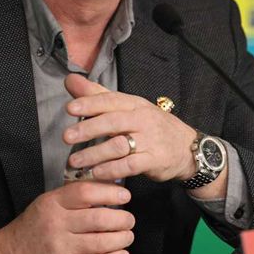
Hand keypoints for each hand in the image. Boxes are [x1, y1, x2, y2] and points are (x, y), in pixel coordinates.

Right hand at [0, 181, 133, 253]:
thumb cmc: (33, 226)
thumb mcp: (48, 202)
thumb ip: (74, 196)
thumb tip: (109, 189)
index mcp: (53, 202)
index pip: (86, 192)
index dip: (110, 193)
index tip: (124, 197)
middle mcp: (56, 223)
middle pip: (99, 219)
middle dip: (122, 220)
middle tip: (129, 220)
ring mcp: (60, 246)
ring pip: (102, 242)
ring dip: (122, 239)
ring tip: (127, 236)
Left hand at [62, 74, 197, 183]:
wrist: (187, 147)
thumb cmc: (150, 126)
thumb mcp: (128, 107)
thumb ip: (97, 96)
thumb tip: (70, 80)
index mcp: (134, 104)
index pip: (111, 100)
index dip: (90, 103)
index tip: (70, 108)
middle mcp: (142, 119)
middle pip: (113, 121)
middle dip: (88, 128)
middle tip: (67, 137)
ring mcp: (150, 140)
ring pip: (119, 145)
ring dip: (95, 154)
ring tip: (75, 161)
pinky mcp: (154, 160)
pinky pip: (130, 165)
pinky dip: (111, 169)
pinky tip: (96, 173)